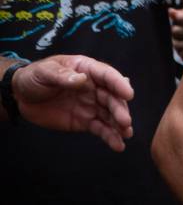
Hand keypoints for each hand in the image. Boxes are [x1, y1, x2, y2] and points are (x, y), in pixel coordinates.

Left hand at [11, 54, 134, 151]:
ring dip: (119, 124)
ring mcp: (91, 105)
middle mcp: (94, 87)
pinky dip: (110, 136)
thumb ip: (62, 76)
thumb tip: (82, 80)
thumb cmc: (34, 77)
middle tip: (125, 121)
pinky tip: (118, 145)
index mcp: (88, 70)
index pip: (107, 75)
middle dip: (120, 109)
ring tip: (126, 134)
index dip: (119, 84)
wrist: (20, 96)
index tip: (129, 94)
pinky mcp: (84, 121)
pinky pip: (100, 128)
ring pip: (109, 115)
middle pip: (111, 98)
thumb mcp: (45, 72)